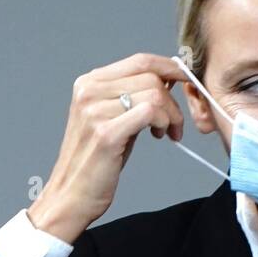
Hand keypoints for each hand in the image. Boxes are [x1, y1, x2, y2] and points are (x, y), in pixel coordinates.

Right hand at [28, 54, 186, 243]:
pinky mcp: (106, 133)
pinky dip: (164, 122)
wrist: (71, 195)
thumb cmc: (96, 160)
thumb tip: (167, 77)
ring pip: (155, 93)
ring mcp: (95, 111)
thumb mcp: (113, 118)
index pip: (139, 61)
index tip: (186, 80)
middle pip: (150, 76)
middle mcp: (89, 91)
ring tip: (165, 132)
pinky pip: (150, 112)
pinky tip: (160, 136)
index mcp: (89, 83)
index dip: (169, 67)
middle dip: (173, 99)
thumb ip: (134, 95)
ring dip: (171, 115)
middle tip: (173, 123)